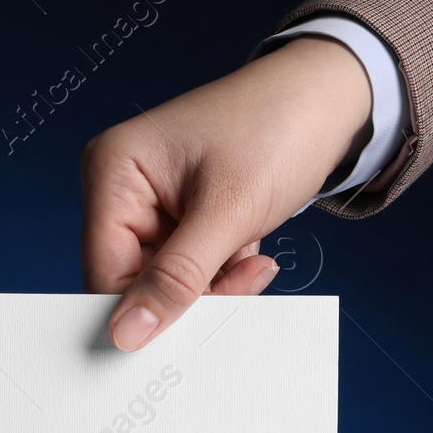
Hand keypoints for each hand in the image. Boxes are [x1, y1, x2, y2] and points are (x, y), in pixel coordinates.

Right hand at [80, 36, 372, 350]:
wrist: (327, 97)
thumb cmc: (278, 128)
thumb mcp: (229, 211)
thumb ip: (176, 278)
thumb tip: (125, 335)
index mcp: (113, 172)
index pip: (105, 270)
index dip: (142, 310)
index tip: (191, 331)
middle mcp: (120, 188)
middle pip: (132, 281)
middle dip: (189, 294)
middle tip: (242, 283)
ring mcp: (149, 203)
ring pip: (164, 283)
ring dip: (212, 285)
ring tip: (251, 253)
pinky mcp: (178, 216)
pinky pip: (186, 271)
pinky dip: (221, 273)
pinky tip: (248, 248)